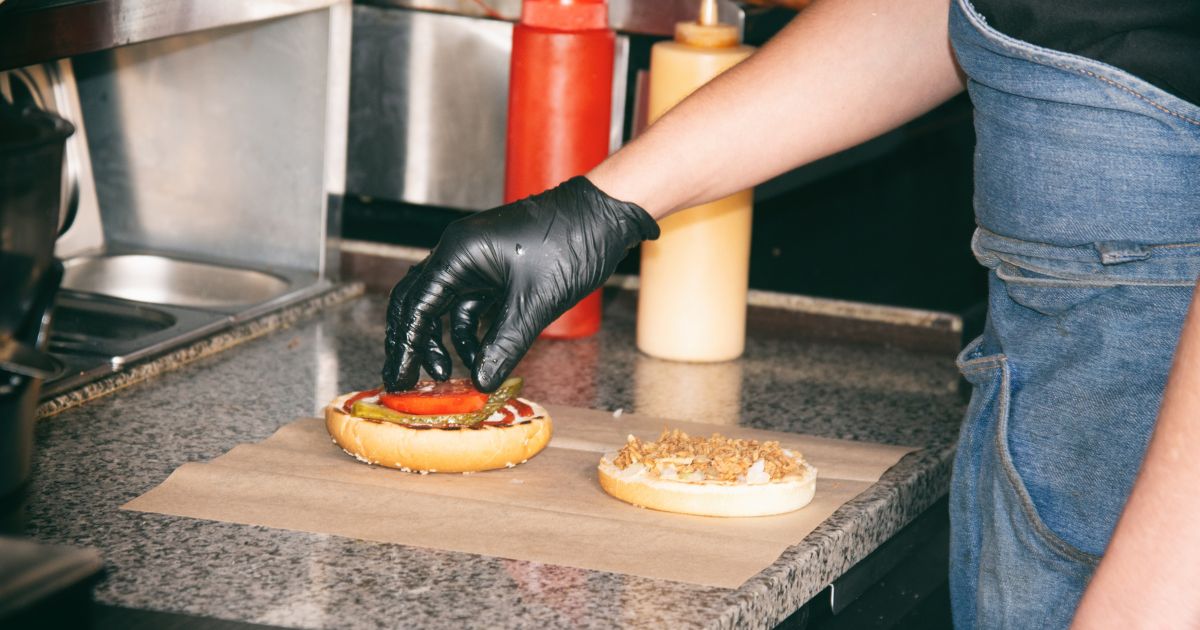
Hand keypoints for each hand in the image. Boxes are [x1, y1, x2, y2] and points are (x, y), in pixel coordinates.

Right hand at [382, 177, 659, 391]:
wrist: (604, 214)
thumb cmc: (570, 243)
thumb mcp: (535, 303)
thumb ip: (504, 346)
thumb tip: (481, 383)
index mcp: (458, 254)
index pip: (416, 306)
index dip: (404, 346)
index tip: (397, 378)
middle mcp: (460, 254)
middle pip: (420, 304)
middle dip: (414, 343)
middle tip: (410, 381)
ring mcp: (478, 261)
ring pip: (447, 308)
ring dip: (448, 342)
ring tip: (454, 374)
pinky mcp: (498, 269)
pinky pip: (473, 305)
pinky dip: (474, 332)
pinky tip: (482, 357)